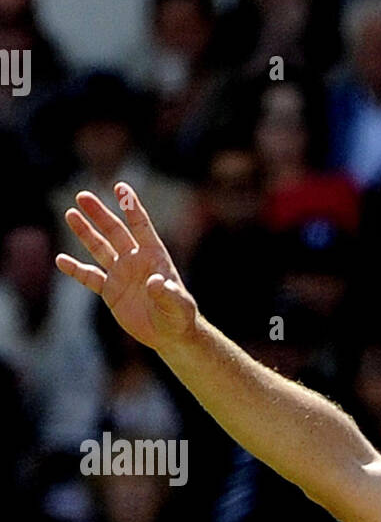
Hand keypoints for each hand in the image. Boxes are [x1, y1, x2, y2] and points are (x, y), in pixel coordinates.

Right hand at [55, 184, 198, 352]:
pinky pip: (90, 277)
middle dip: (99, 214)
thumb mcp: (178, 305)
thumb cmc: (179, 317)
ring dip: (85, 232)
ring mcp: (121, 273)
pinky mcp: (110, 290)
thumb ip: (168, 293)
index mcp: (154, 257)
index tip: (120, 187)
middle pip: (114, 232)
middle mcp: (135, 260)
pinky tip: (61, 260)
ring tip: (70, 214)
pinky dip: (76, 269)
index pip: (141, 226)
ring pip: (99, 248)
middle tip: (82, 196)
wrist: (169, 335)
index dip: (130, 207)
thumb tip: (155, 283)